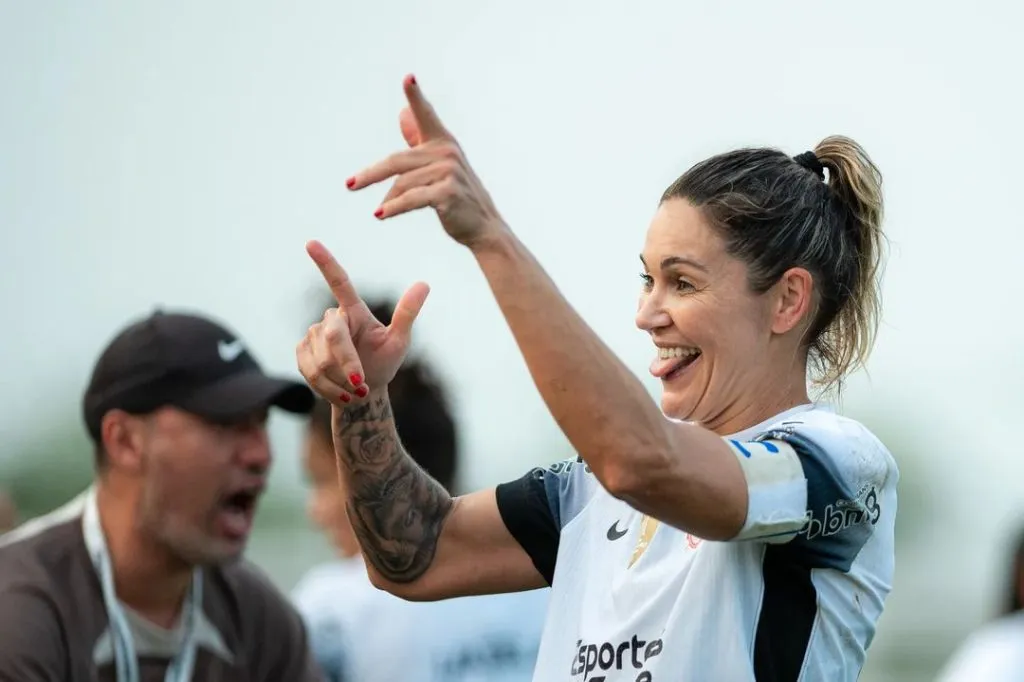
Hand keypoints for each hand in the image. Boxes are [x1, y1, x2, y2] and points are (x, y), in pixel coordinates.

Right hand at [296, 240, 429, 403]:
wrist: (364, 393)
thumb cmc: (384, 362)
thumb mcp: (399, 341)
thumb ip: (407, 313)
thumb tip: (425, 284)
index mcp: (354, 310)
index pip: (339, 282)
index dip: (325, 262)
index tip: (310, 242)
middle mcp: (330, 318)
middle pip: (333, 336)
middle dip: (348, 363)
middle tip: (362, 385)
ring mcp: (312, 335)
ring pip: (322, 360)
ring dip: (341, 381)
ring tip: (357, 390)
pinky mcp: (301, 354)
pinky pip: (311, 373)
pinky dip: (329, 389)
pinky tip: (343, 394)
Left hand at [347, 74, 506, 249]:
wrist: (483, 225)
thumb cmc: (456, 195)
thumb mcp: (437, 165)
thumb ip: (418, 140)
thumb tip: (402, 114)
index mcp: (442, 141)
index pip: (426, 115)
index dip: (416, 96)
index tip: (408, 78)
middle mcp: (446, 152)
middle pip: (397, 161)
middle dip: (371, 174)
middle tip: (350, 185)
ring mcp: (449, 171)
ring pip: (403, 184)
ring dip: (389, 200)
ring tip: (381, 211)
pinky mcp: (448, 192)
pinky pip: (411, 199)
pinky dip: (394, 208)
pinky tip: (380, 214)